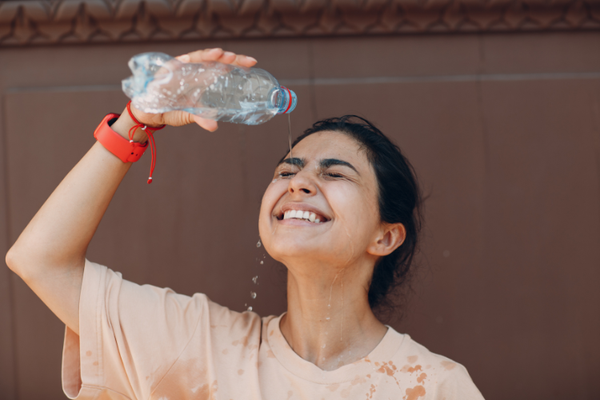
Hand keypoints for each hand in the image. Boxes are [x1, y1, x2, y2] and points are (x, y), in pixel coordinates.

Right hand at [129, 48, 257, 132]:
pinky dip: (180, 61)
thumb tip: (214, 126)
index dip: (237, 63)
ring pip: (195, 57)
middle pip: (212, 58)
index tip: (252, 63)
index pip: (222, 66)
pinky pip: (172, 64)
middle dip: (225, 57)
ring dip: (207, 55)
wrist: (149, 112)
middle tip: (237, 58)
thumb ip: (202, 118)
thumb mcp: (190, 114)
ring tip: (219, 54)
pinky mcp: (164, 71)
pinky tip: (188, 59)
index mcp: (203, 77)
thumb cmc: (171, 108)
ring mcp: (179, 68)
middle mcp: (193, 69)